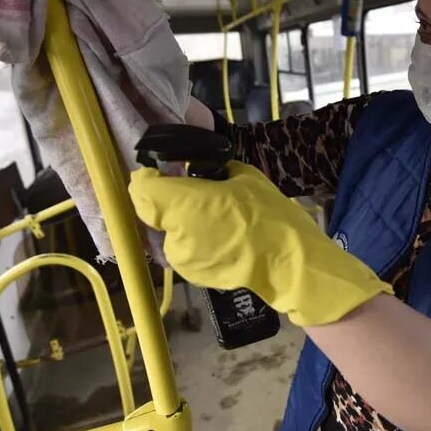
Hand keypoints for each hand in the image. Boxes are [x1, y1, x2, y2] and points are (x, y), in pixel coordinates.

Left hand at [129, 162, 391, 325]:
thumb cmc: (269, 216)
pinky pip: (182, 248)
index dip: (149, 177)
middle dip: (166, 199)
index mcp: (182, 205)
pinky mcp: (191, 275)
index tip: (164, 170)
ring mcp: (180, 259)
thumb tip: (197, 154)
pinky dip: (192, 239)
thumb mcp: (244, 177)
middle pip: (151, 210)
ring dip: (180, 220)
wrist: (289, 265)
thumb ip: (212, 168)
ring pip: (166, 230)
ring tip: (212, 215)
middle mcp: (172, 234)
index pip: (141, 188)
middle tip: (193, 189)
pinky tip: (219, 236)